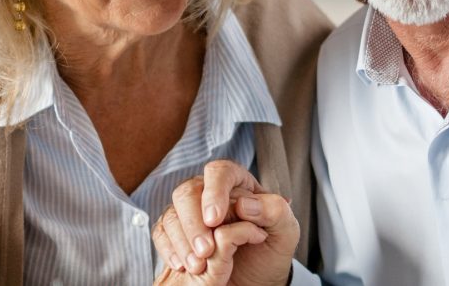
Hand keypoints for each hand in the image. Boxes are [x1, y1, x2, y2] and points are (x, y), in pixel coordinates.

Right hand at [151, 160, 297, 285]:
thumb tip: (244, 204)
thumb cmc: (270, 251)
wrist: (256, 278)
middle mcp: (208, 192)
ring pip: (172, 213)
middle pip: (188, 191)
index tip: (214, 220)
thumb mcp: (286, 232)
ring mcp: (189, 211)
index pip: (220, 172)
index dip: (213, 192)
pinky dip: (168, 248)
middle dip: (193, 222)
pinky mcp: (176, 231)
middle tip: (205, 250)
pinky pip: (161, 232)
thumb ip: (275, 211)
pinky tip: (181, 264)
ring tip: (197, 265)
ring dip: (181, 240)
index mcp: (237, 183)